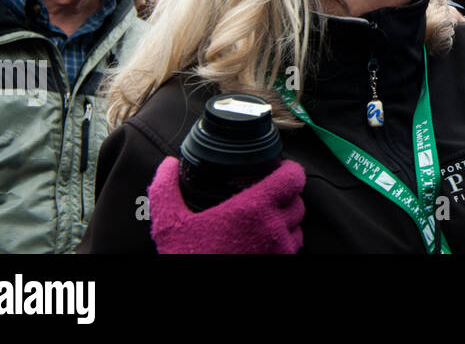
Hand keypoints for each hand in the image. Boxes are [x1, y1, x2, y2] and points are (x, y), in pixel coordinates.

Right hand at [147, 156, 305, 253]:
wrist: (194, 298)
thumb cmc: (187, 259)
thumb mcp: (170, 225)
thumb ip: (166, 190)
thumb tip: (167, 166)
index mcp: (253, 209)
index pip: (292, 178)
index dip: (288, 170)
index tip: (279, 169)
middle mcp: (273, 229)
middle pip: (297, 202)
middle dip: (286, 197)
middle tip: (267, 197)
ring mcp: (280, 250)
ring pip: (297, 227)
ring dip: (286, 221)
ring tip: (264, 222)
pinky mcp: (280, 265)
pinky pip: (292, 248)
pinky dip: (283, 242)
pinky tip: (262, 242)